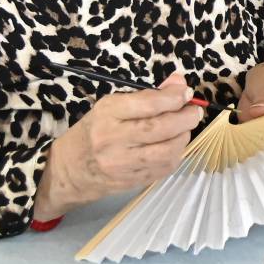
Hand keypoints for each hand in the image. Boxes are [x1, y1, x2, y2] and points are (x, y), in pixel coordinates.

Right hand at [33, 72, 205, 219]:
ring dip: (183, 137)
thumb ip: (147, 95)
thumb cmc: (93, 132)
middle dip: (185, 118)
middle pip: (160, 128)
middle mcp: (113, 139)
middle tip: (194, 112)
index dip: (173, 97)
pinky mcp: (131, 181)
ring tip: (184, 128)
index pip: (148, 104)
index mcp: (107, 114)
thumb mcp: (112, 107)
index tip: (186, 92)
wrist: (68, 171)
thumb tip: (179, 82)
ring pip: (166, 152)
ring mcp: (122, 164)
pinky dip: (175, 154)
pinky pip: (164, 168)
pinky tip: (173, 146)